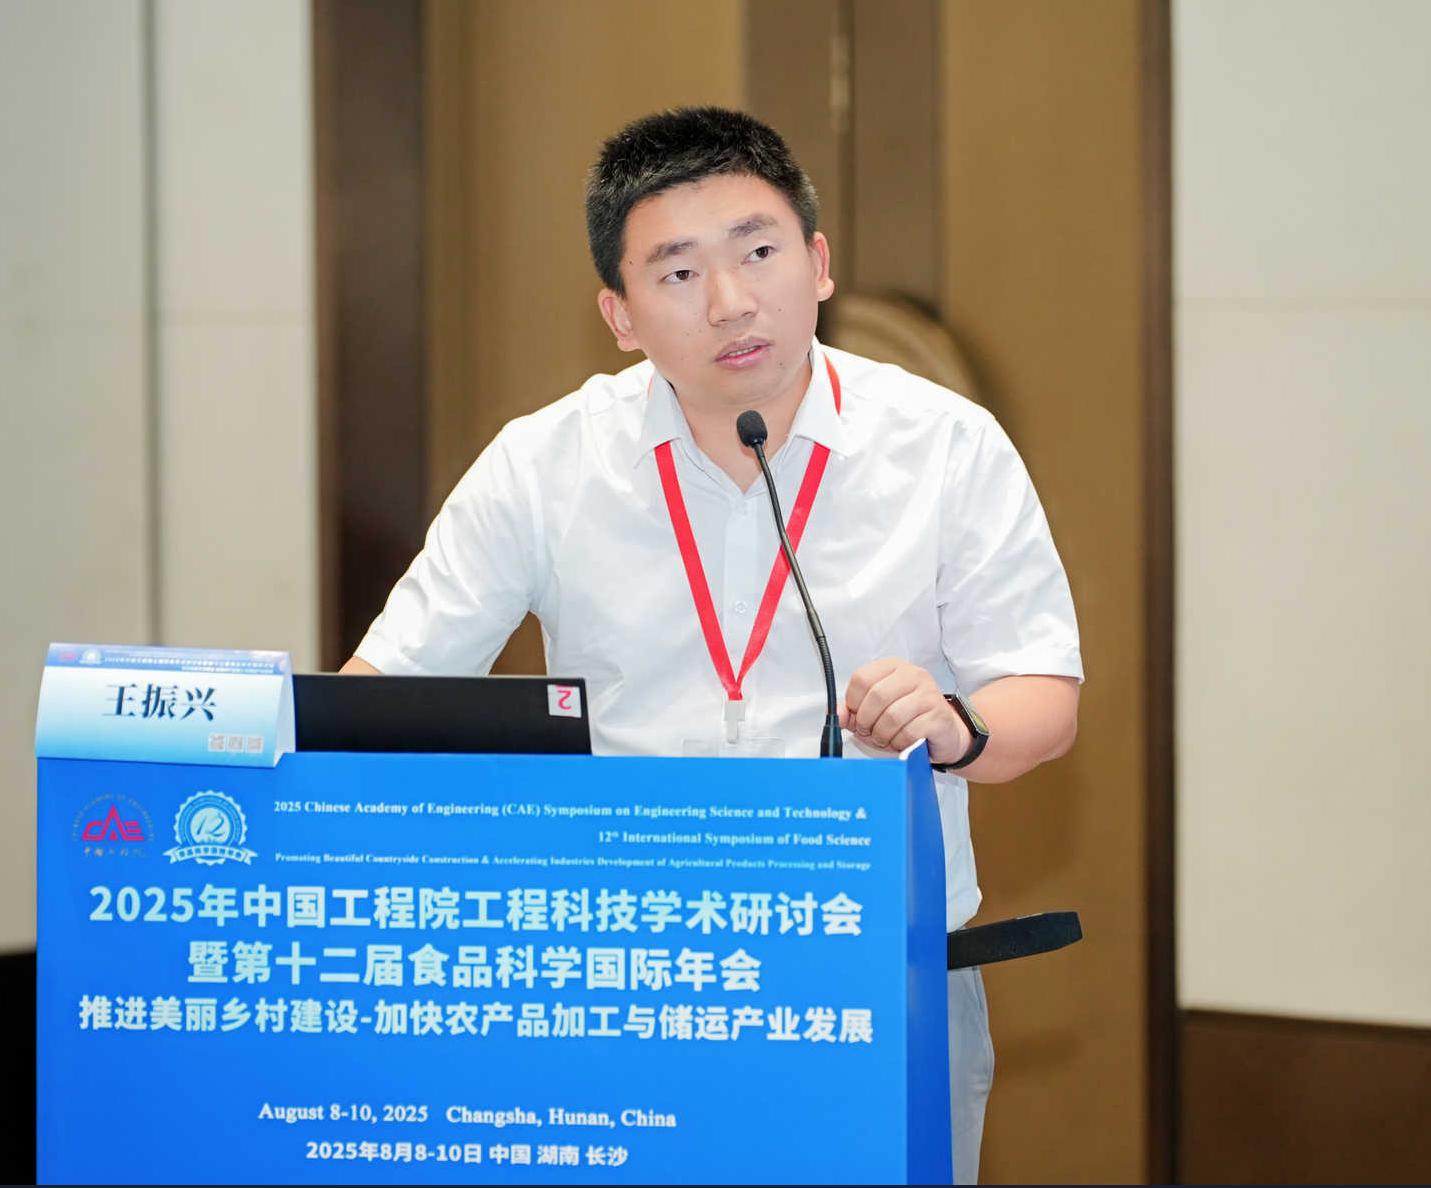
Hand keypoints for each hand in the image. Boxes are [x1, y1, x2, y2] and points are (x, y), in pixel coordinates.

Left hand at [840, 657, 970, 763]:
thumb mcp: (875, 711)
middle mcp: (913, 675)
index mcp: (893, 667)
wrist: (944, 732)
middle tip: (869, 731)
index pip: (861, 678)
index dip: (853, 702)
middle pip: (876, 696)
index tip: (856, 715)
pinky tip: (902, 742)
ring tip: (885, 738)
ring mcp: (929, 694)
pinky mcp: (939, 716)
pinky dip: (899, 743)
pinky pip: (909, 732)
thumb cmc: (907, 719)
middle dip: (866, 721)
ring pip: (892, 716)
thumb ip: (853, 710)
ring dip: (882, 735)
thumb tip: (837, 715)